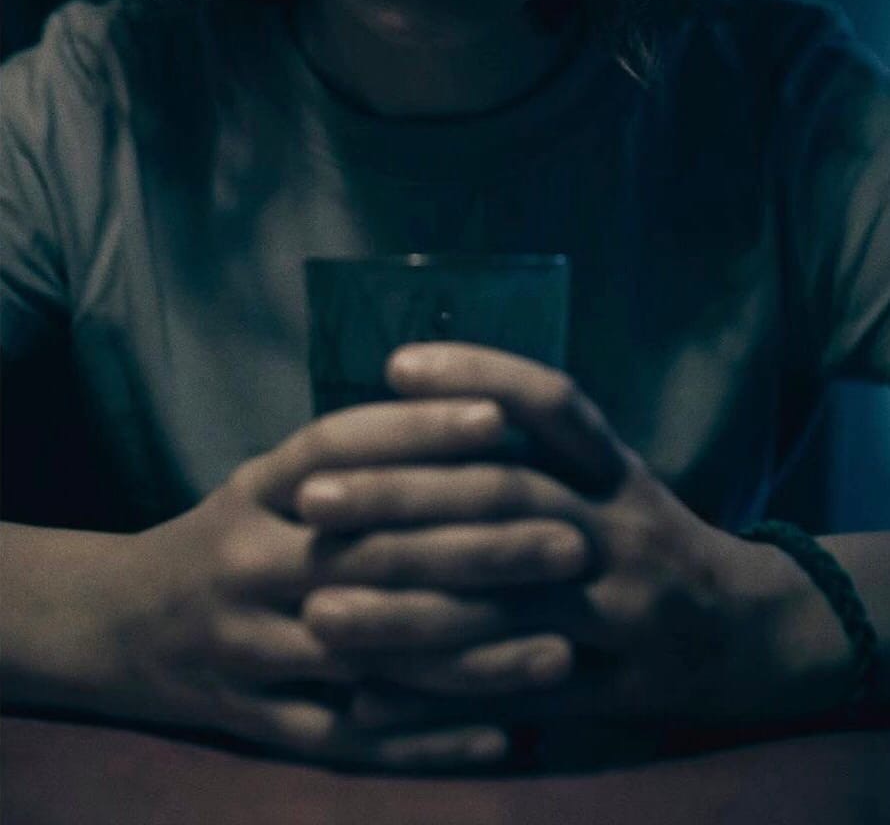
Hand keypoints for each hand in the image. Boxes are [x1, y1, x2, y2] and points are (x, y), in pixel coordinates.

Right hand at [114, 394, 561, 767]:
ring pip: (371, 655)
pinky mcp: (258, 725)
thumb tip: (476, 415)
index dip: (420, 429)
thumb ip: (352, 454)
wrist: (123, 623)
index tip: (503, 419)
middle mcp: (248, 563)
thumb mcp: (270, 479)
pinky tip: (501, 739)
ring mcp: (249, 650)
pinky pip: (349, 742)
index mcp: (255, 490)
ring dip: (469, 658)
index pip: (340, 446)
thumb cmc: (231, 535)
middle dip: (480, 550)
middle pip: (372, 554)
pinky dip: (425, 744)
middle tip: (571, 543)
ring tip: (560, 651)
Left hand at [297, 343, 801, 732]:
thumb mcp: (605, 471)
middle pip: (507, 498)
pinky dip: (444, 691)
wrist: (741, 629)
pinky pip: (517, 692)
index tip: (394, 365)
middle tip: (312, 496)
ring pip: (505, 605)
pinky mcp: (611, 686)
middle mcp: (620, 524)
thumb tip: (409, 385)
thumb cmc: (641, 534)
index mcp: (614, 466)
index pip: (551, 402)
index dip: (478, 373)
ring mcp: (621, 608)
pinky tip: (372, 694)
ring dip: (407, 608)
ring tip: (319, 610)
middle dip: (404, 496)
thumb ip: (530, 438)